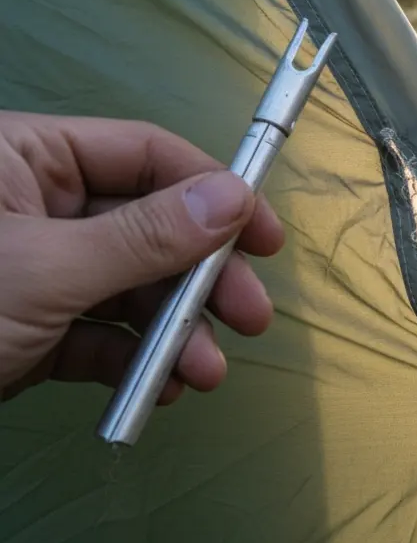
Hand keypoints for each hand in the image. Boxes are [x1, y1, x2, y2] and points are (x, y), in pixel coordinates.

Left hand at [0, 110, 284, 403]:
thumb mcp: (46, 269)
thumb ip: (144, 236)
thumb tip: (232, 199)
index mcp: (26, 161)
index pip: (143, 156)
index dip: (213, 191)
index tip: (265, 238)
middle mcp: (36, 209)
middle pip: (150, 228)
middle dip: (203, 278)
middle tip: (250, 318)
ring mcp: (36, 273)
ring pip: (131, 289)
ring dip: (178, 332)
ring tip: (206, 373)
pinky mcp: (31, 332)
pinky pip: (102, 337)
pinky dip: (137, 362)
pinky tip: (165, 386)